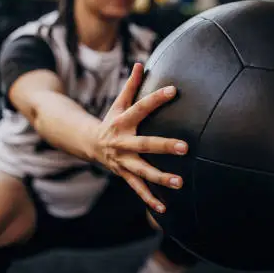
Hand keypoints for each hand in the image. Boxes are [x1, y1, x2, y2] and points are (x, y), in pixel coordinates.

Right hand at [93, 63, 188, 212]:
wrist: (88, 144)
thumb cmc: (111, 121)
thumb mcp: (118, 104)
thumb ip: (131, 85)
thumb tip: (141, 63)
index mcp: (122, 121)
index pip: (141, 107)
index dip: (156, 98)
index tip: (173, 90)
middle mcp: (122, 142)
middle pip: (145, 144)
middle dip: (164, 146)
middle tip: (185, 147)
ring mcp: (123, 161)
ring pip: (143, 171)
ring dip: (161, 177)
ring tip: (180, 182)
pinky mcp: (124, 175)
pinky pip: (138, 189)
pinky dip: (150, 200)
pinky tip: (164, 209)